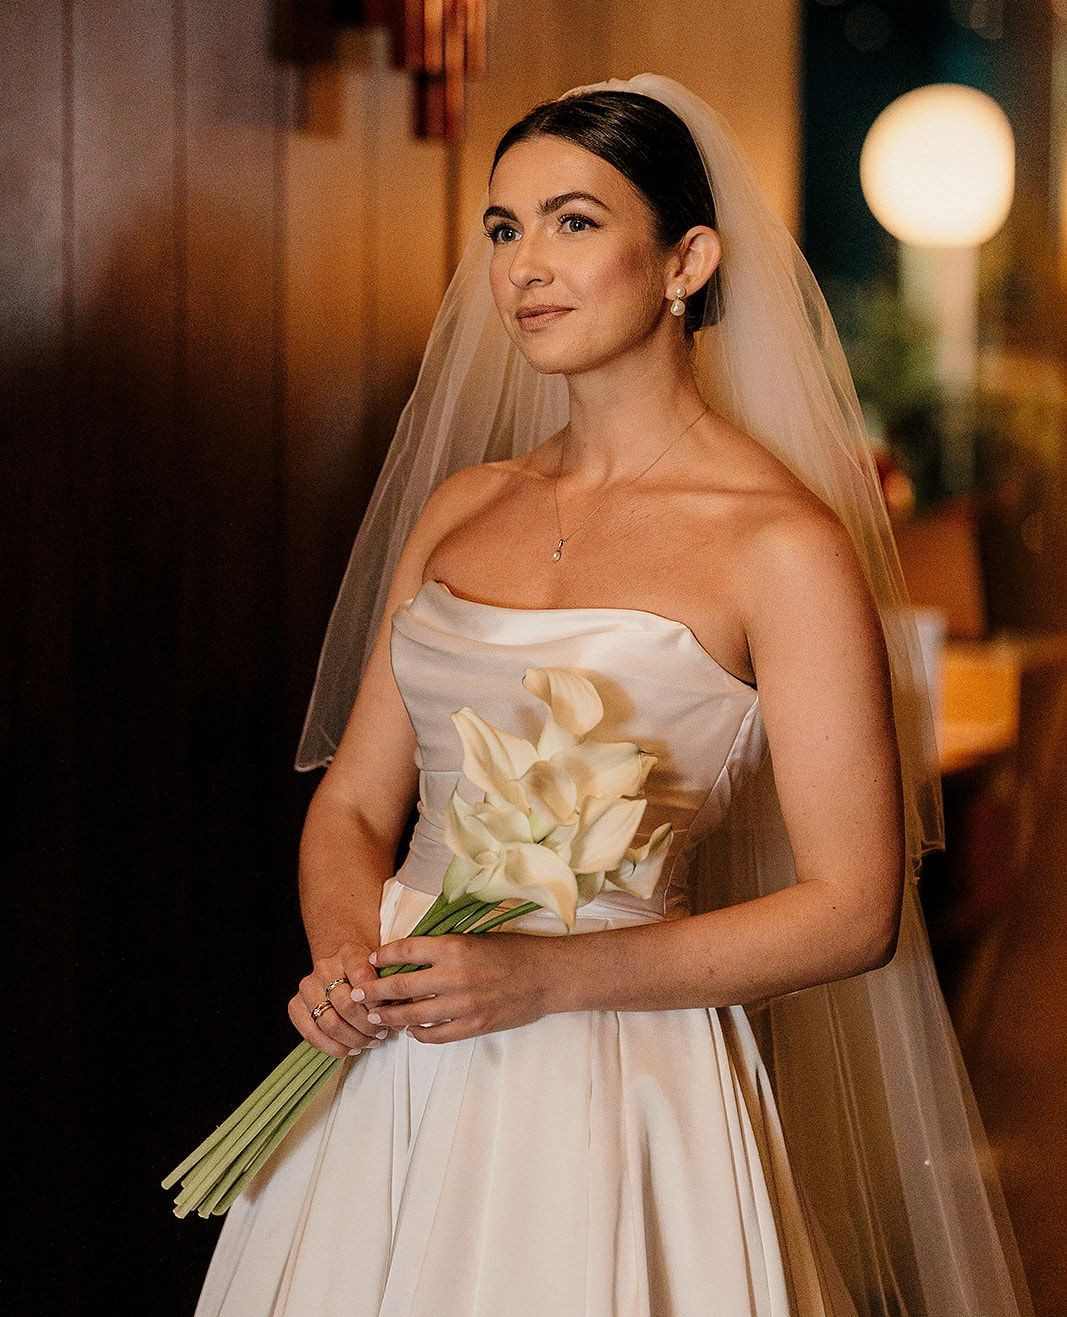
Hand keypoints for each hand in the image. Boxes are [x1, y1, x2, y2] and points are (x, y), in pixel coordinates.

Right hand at [288, 942, 392, 1058]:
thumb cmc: (367, 972)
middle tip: (380, 1034)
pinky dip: (333, 1047)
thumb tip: (400, 1022)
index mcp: (349, 952)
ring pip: (329, 1023)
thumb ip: (391, 992)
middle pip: (345, 1004)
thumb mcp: (382, 971)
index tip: (387, 1015)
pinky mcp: (295, 1005)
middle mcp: (324, 966)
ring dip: (352, 1039)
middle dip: (366, 1026)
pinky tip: (349, 1049)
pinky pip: (311, 1034)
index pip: (362, 977)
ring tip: (367, 1042)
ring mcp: (307, 985)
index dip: (376, 1002)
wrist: (341, 964)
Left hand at [357, 931, 553, 1044]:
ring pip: (414, 1014)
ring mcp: (464, 1003)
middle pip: (401, 986)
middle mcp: (455, 975)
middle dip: (374, 991)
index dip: (382, 956)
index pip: (406, 950)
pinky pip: (437, 1034)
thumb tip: (410, 957)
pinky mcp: (475, 1025)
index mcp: (455, 946)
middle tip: (357, 995)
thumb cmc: (513, 950)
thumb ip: (445, 947)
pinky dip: (420, 1034)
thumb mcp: (476, 938)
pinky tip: (412, 1031)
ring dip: (390, 1016)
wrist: (548, 975)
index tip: (370, 962)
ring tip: (376, 1017)